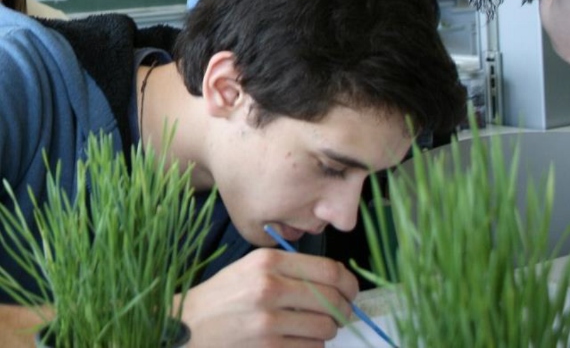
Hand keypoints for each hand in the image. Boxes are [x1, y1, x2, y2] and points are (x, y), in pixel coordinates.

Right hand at [181, 248, 359, 347]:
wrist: (184, 328)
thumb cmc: (222, 297)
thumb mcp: (250, 268)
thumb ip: (290, 269)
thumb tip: (336, 280)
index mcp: (268, 262)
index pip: (329, 270)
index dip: (349, 283)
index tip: (352, 291)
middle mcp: (270, 288)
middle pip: (332, 299)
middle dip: (344, 309)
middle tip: (343, 313)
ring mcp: (268, 322)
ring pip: (325, 327)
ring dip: (327, 330)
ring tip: (313, 327)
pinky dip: (312, 346)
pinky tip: (298, 341)